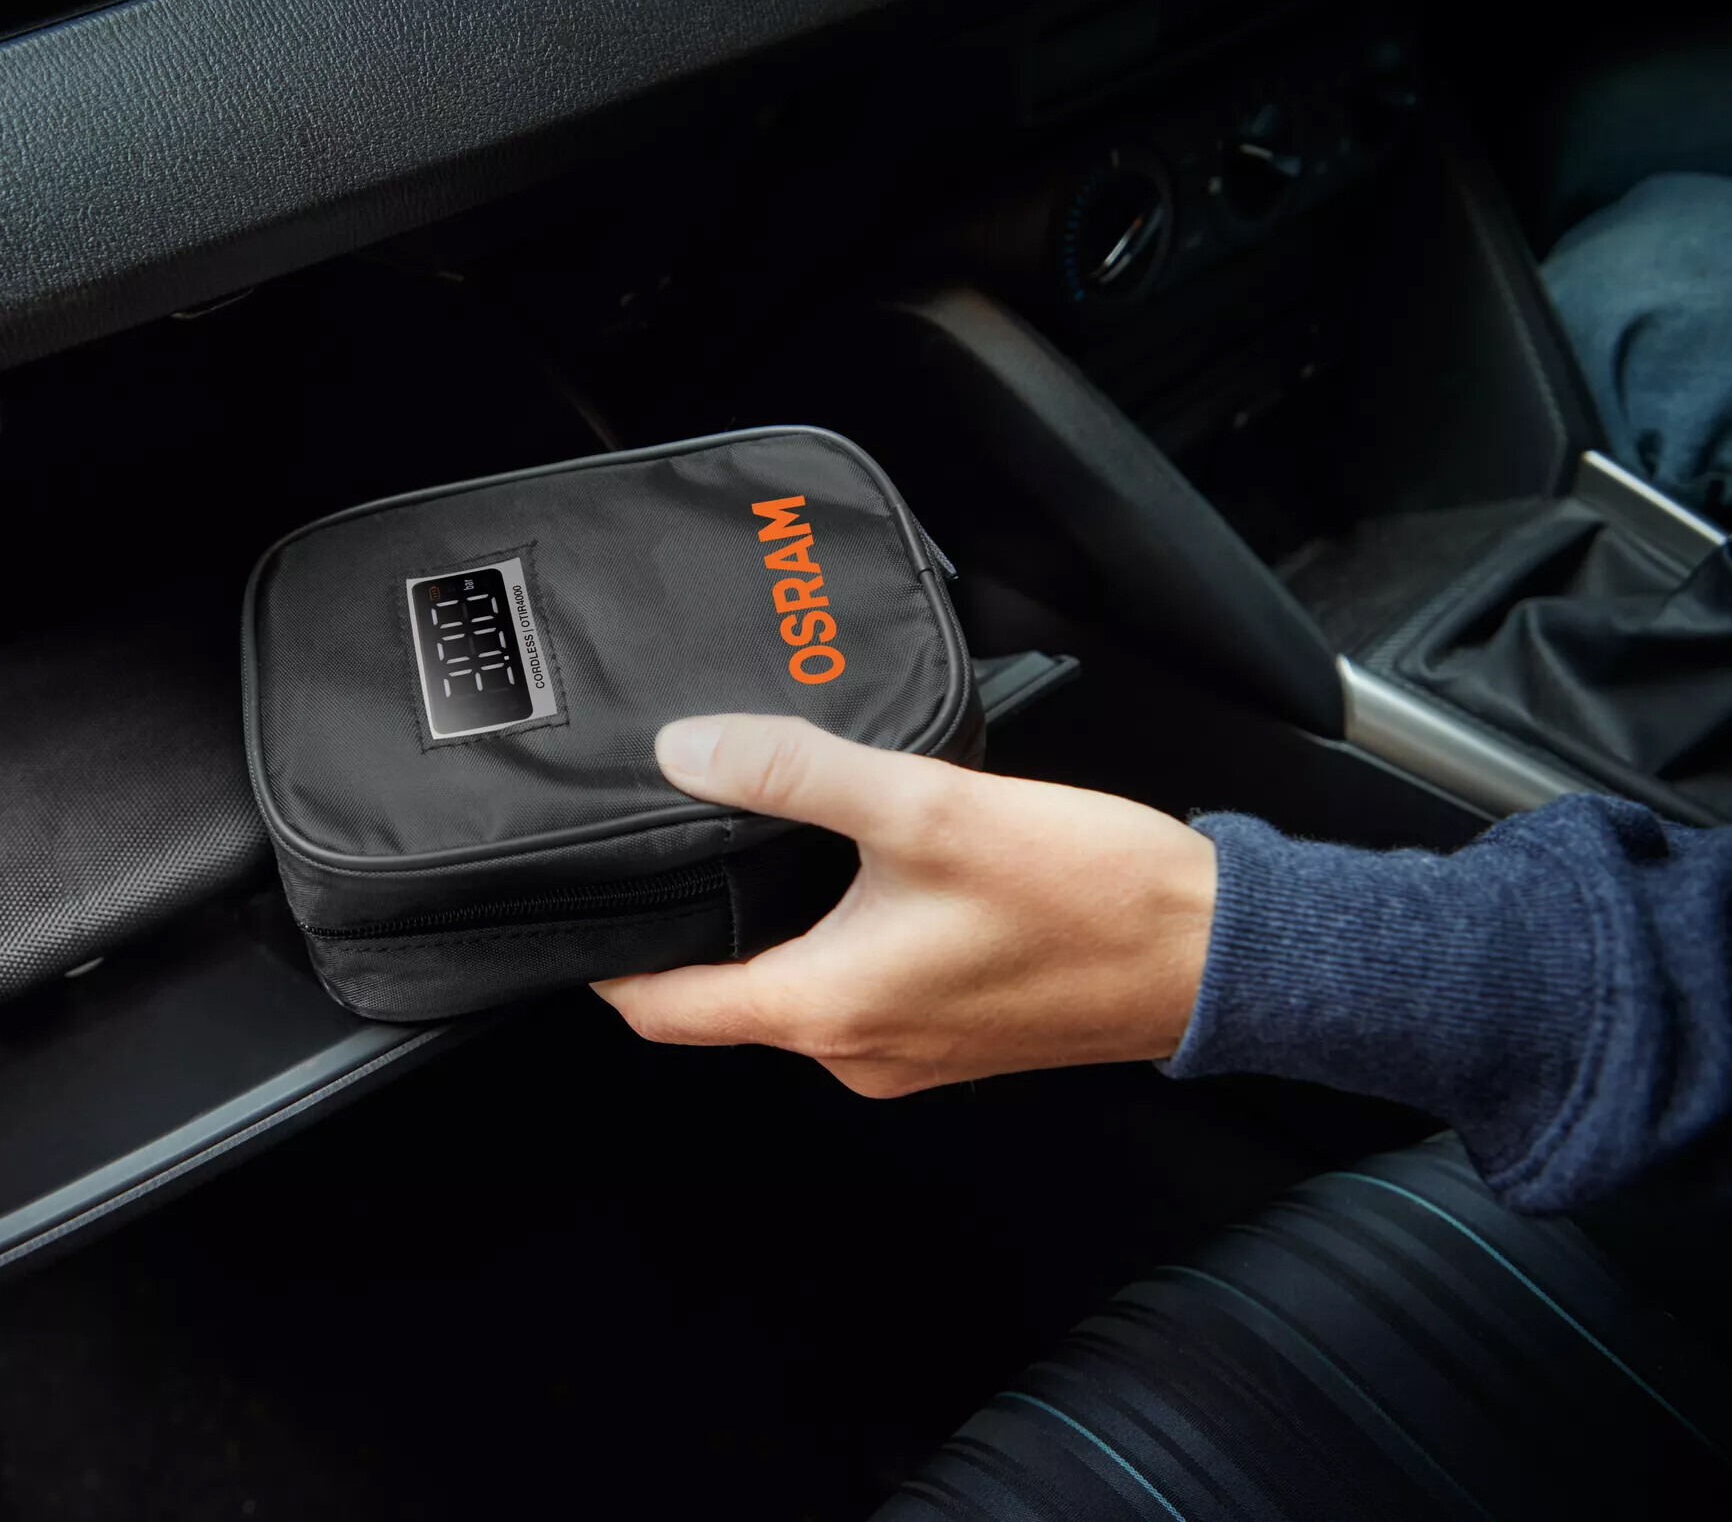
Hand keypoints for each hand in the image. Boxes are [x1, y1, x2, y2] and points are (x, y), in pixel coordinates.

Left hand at [592, 715, 1216, 1096]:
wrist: (1218, 952)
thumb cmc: (1090, 896)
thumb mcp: (925, 807)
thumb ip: (796, 772)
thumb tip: (690, 749)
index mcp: (826, 1011)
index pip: (664, 1011)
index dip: (610, 960)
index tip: (582, 908)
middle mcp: (856, 1052)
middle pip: (726, 999)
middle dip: (696, 928)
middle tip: (673, 846)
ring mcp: (906, 1052)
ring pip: (796, 990)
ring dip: (775, 927)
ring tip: (765, 844)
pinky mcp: (952, 1033)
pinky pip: (860, 989)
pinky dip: (839, 937)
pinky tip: (862, 873)